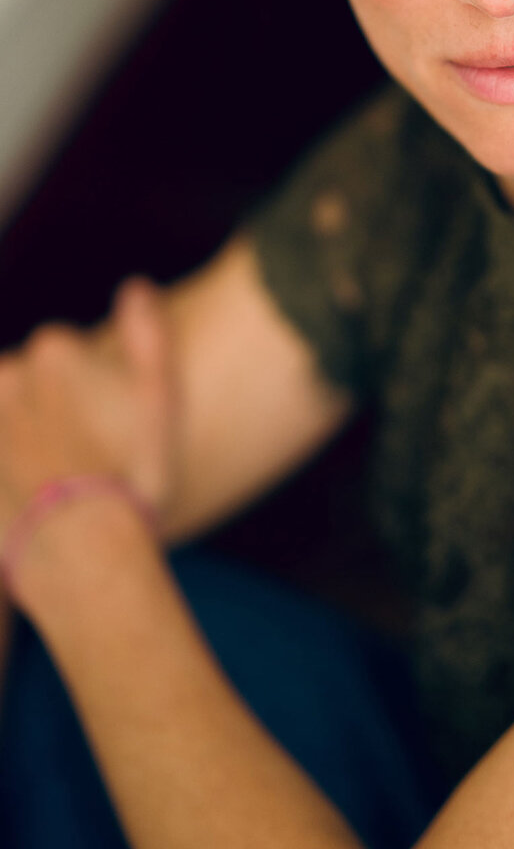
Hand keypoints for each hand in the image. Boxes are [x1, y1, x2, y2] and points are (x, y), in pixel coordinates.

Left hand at [0, 279, 179, 544]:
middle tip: (69, 468)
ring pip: (3, 419)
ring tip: (41, 491)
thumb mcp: (162, 408)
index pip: (62, 357)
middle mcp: (8, 374)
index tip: (98, 435)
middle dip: (39, 418)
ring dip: (15, 444)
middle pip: (20, 385)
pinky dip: (2, 470)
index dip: (83, 398)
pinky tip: (19, 498)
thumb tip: (134, 286)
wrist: (84, 562)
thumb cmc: (132, 485)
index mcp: (58, 350)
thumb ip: (151, 340)